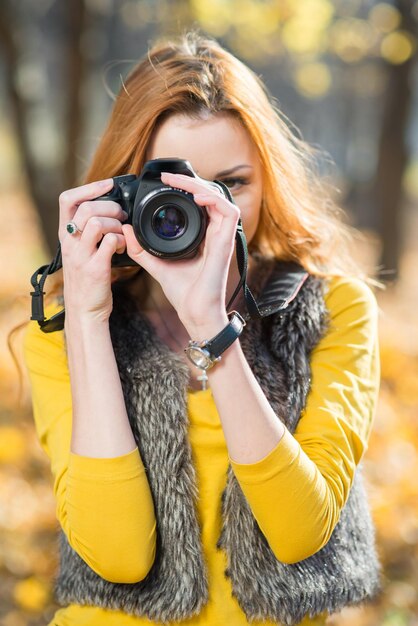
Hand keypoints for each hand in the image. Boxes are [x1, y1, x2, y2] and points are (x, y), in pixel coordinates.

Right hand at [58, 178, 127, 322]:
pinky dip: (121, 240)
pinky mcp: (95, 269)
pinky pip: (110, 242)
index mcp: (66, 236)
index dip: (89, 187)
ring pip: (96, 222)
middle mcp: (70, 243)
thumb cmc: (87, 281)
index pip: (67, 200)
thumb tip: (110, 210)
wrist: (85, 311)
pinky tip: (123, 247)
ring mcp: (81, 256)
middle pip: (86, 208)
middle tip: (122, 216)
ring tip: (122, 233)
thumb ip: (89, 233)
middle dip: (110, 206)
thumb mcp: (80, 252)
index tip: (108, 184)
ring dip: (115, 223)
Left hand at [122, 172, 240, 335]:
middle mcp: (214, 235)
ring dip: (202, 187)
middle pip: (210, 197)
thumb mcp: (156, 264)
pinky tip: (198, 197)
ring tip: (182, 182)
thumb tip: (126, 230)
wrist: (194, 312)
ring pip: (221, 200)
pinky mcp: (226, 243)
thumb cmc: (183, 293)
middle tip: (170, 177)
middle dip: (192, 182)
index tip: (165, 182)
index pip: (199, 204)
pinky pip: (229, 213)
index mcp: (201, 237)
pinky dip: (215, 201)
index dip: (186, 189)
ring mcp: (222, 238)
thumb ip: (141, 249)